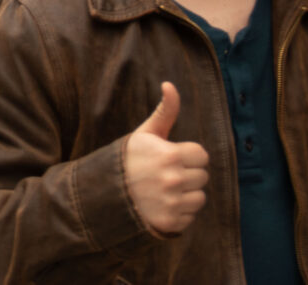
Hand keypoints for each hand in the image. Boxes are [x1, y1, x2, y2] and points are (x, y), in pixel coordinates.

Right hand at [123, 82, 208, 234]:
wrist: (104, 192)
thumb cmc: (129, 159)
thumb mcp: (145, 133)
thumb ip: (165, 111)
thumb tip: (169, 84)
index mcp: (170, 155)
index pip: (201, 155)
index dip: (188, 155)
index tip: (171, 157)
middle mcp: (173, 180)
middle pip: (202, 177)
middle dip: (188, 174)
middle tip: (166, 173)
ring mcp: (172, 203)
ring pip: (199, 198)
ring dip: (186, 194)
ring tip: (164, 190)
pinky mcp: (170, 222)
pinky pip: (190, 216)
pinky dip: (179, 212)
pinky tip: (162, 205)